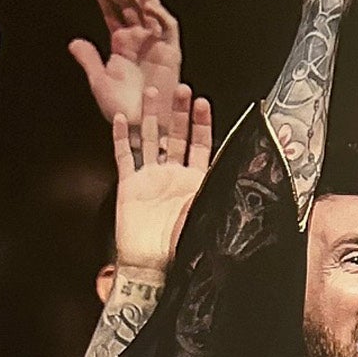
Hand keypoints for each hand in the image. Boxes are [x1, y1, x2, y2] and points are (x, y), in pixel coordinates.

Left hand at [68, 0, 181, 124]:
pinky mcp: (170, 53)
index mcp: (122, 47)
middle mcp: (139, 42)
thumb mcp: (99, 82)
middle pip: (130, 6)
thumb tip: (74, 42)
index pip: (113, 13)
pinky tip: (147, 4)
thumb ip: (88, 60)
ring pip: (149, 10)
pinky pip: (167, 28)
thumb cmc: (123, 112)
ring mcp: (155, 45)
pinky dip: (160, 14)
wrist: (141, 129)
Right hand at [111, 81, 213, 273]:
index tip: (202, 102)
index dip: (202, 124)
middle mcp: (173, 176)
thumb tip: (239, 168)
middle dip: (179, 112)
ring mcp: (150, 178)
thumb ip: (217, 191)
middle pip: (176, 136)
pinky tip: (118, 116)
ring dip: (151, 116)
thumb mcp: (207, 216)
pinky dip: (120, 136)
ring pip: (150, 139)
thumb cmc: (181, 248)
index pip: (201, 146)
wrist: (152, 267)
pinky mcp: (128, 185)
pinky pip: (124, 156)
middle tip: (181, 88)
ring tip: (152, 92)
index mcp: (196, 183)